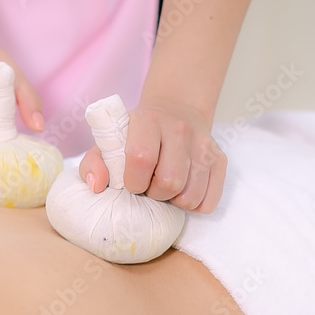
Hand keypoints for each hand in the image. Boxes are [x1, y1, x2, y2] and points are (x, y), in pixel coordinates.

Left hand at [79, 97, 226, 212]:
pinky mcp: (220, 159)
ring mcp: (203, 145)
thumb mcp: (110, 141)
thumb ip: (94, 163)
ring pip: (190, 195)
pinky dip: (194, 204)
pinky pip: (208, 201)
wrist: (176, 110)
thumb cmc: (137, 134)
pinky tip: (183, 190)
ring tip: (165, 187)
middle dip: (154, 194)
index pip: (141, 159)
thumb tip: (96, 186)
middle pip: (169, 182)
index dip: (133, 181)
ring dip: (174, 201)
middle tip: (149, 186)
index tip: (131, 182)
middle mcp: (180, 129)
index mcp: (148, 120)